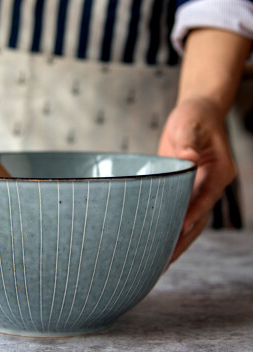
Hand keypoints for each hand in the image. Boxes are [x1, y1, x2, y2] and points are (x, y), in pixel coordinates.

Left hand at [158, 98, 235, 263]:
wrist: (197, 114)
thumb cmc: (194, 118)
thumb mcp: (189, 125)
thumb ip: (187, 143)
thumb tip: (188, 159)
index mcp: (218, 171)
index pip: (204, 197)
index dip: (192, 214)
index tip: (178, 231)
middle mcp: (211, 184)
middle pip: (199, 217)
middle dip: (183, 239)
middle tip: (164, 261)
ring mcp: (200, 189)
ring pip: (191, 220)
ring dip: (178, 240)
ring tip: (160, 262)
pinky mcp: (186, 188)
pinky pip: (181, 211)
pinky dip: (172, 227)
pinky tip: (159, 240)